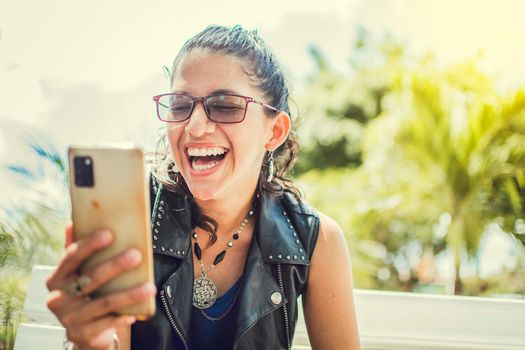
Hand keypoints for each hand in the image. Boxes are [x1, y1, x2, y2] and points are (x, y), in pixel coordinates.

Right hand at [46, 227, 155, 349]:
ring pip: (103, 303)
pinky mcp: (83, 333)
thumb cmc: (85, 292)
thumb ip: (77, 251)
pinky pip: (107, 323)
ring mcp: (70, 318)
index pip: (71, 257)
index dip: (89, 245)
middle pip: (90, 278)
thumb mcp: (79, 273)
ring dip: (128, 294)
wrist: (83, 330)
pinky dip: (122, 317)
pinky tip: (137, 313)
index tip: (109, 233)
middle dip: (114, 266)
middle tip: (137, 255)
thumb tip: (73, 222)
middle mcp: (59, 298)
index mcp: (57, 278)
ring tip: (149, 287)